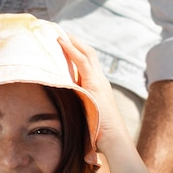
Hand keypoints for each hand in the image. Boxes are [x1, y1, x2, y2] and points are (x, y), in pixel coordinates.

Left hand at [58, 34, 131, 158]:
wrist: (113, 140)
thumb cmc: (99, 135)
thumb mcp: (86, 119)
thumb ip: (77, 113)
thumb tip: (62, 120)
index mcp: (98, 87)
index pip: (88, 64)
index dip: (77, 53)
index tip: (64, 45)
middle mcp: (100, 80)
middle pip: (88, 54)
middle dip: (74, 42)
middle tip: (59, 33)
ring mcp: (99, 81)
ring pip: (86, 54)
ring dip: (72, 42)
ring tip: (58, 33)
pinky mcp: (95, 84)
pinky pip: (82, 62)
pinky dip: (72, 50)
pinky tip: (61, 42)